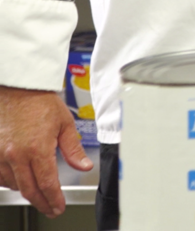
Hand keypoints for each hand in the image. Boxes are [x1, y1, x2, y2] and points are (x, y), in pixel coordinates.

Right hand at [0, 85, 92, 216]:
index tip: (59, 206)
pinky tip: (20, 180)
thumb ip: (73, 149)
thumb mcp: (65, 124)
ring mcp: (0, 154)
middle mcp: (16, 154)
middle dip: (42, 203)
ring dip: (27, 191)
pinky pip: (0, 176)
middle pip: (29, 189)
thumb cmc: (40, 102)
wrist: (17, 89)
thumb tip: (83, 166)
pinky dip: (10, 182)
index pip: (47, 183)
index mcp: (37, 148)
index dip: (54, 199)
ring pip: (14, 184)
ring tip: (39, 193)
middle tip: (51, 208)